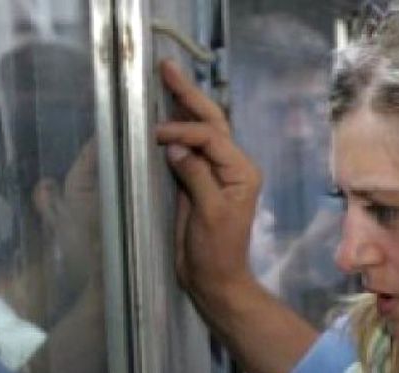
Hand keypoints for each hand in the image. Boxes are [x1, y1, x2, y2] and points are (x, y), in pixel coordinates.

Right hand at [154, 59, 261, 301]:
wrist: (215, 279)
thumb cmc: (217, 251)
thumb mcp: (209, 214)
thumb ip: (196, 177)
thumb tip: (175, 145)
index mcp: (241, 171)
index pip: (211, 136)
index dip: (184, 129)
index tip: (156, 135)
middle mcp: (232, 166)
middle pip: (211, 121)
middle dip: (189, 95)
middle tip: (165, 67)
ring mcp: (216, 172)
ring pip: (202, 129)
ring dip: (184, 104)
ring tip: (166, 79)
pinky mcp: (199, 181)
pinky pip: (189, 147)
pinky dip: (177, 127)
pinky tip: (163, 114)